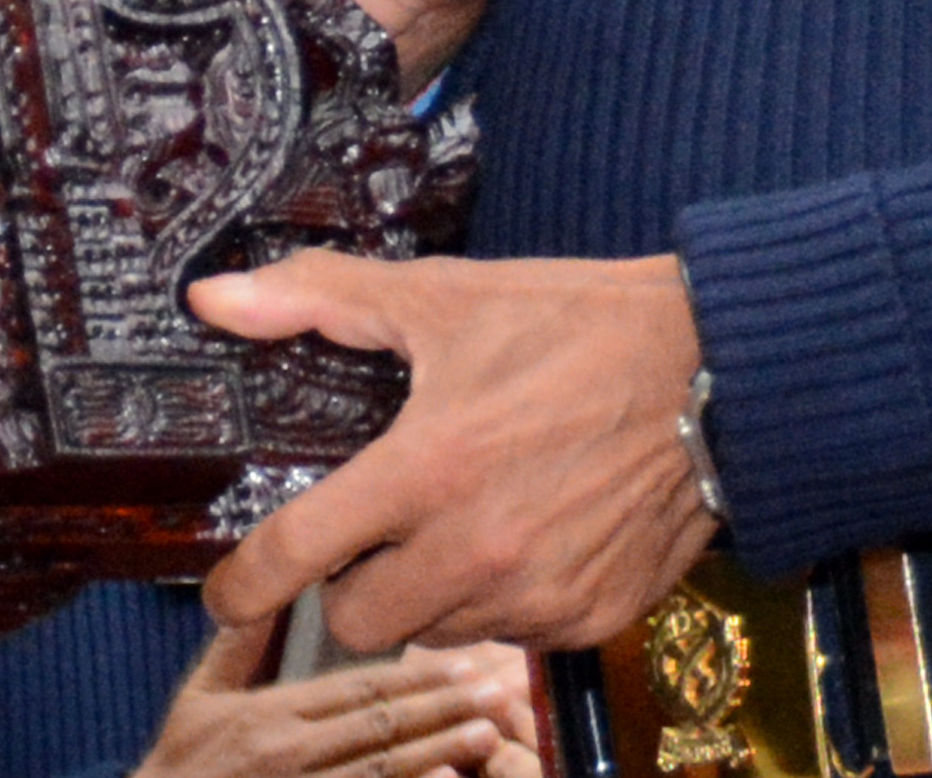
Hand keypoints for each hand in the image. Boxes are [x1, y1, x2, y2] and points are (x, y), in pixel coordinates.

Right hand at [143, 636, 544, 777]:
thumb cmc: (179, 767)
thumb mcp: (196, 700)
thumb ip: (235, 649)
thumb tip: (265, 594)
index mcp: (270, 715)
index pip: (358, 689)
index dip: (416, 676)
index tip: (463, 663)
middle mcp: (292, 754)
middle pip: (383, 726)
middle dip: (445, 708)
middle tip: (496, 691)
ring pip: (387, 770)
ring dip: (443, 752)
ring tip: (489, 734)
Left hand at [189, 251, 709, 656]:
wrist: (718, 371)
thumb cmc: (574, 327)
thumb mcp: (440, 297)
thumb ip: (317, 298)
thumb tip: (213, 299)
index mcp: (426, 470)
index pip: (301, 553)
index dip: (246, 583)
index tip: (225, 594)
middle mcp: (477, 549)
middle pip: (361, 623)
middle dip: (349, 587)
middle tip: (371, 536)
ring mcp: (538, 595)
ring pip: (437, 632)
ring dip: (427, 594)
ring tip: (456, 524)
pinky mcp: (592, 619)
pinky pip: (513, 635)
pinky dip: (500, 600)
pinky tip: (521, 539)